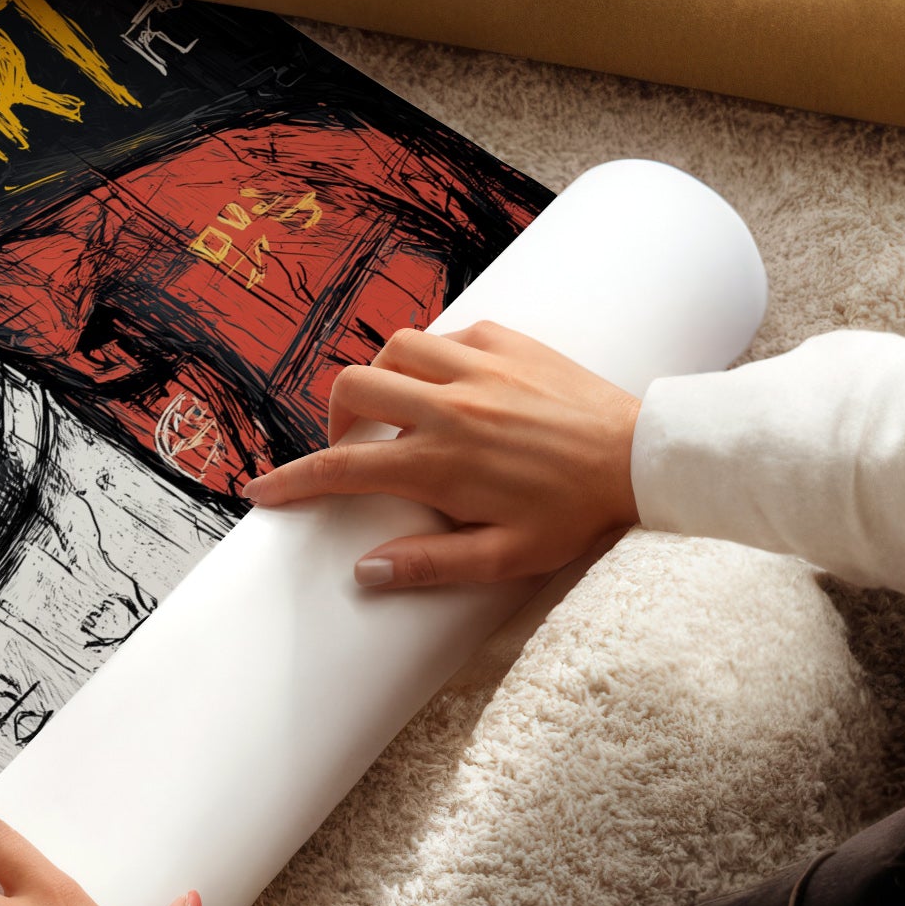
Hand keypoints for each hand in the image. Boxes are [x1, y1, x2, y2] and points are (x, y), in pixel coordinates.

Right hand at [242, 322, 640, 589]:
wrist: (642, 458)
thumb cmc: (576, 514)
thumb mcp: (506, 557)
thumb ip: (431, 564)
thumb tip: (365, 571)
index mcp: (440, 463)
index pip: (341, 468)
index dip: (292, 481)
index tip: (262, 492)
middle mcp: (448, 406)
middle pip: (352, 389)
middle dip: (335, 418)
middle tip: (353, 446)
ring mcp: (477, 367)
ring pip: (393, 348)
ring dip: (383, 378)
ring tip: (399, 409)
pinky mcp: (507, 340)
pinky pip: (447, 334)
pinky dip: (434, 356)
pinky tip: (451, 384)